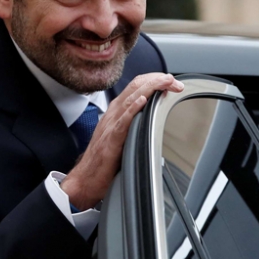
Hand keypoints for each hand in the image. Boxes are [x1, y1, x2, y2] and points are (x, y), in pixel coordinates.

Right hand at [61, 73, 183, 209]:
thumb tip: (155, 117)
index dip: (154, 80)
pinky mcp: (110, 141)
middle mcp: (113, 114)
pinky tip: (142, 101)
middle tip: (174, 81)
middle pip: (135, 87)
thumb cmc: (103, 160)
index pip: (136, 86)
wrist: (85, 179)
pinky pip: (122, 121)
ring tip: (164, 82)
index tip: (171, 82)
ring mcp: (110, 126)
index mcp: (117, 112)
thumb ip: (136, 124)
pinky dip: (132, 109)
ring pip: (130, 99)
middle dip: (156, 80)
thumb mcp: (123, 136)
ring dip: (149, 88)